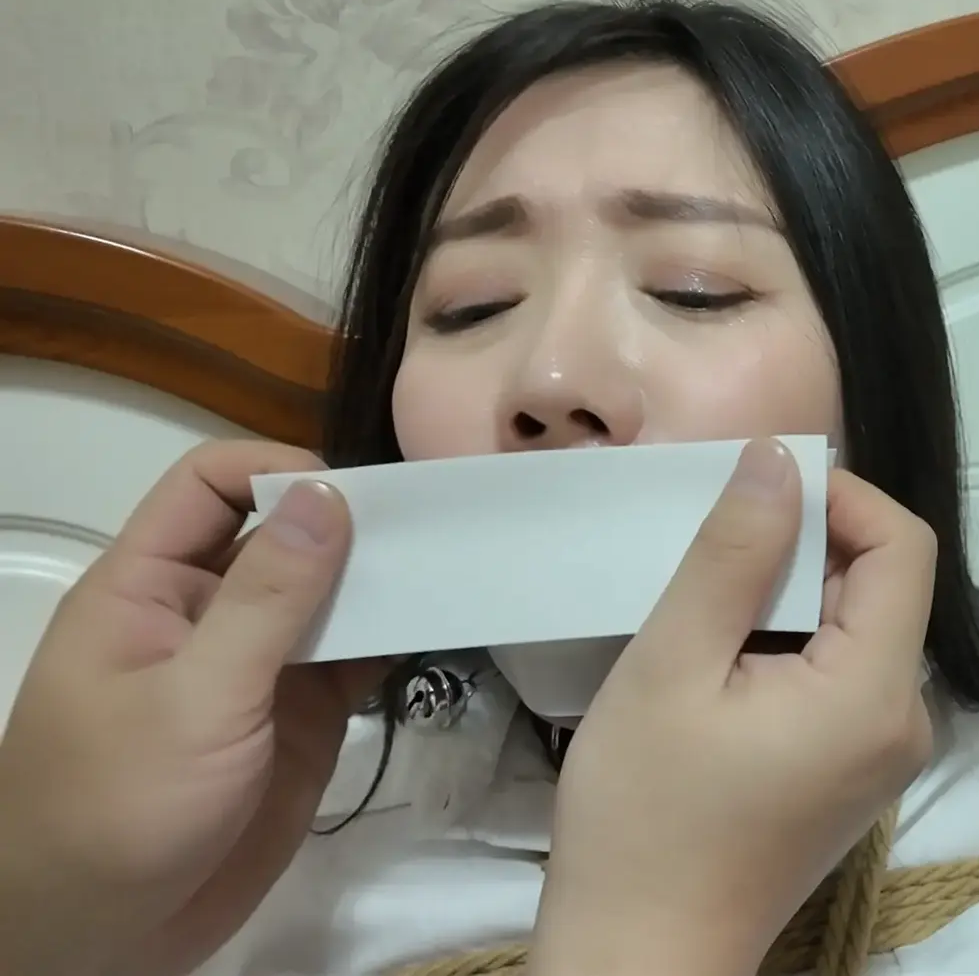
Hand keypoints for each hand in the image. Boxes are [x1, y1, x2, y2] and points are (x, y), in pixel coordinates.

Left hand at [0, 441, 385, 975]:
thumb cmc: (118, 808)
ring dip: (383, 585)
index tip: (357, 501)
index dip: (278, 475)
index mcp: (148, 589)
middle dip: (351, 527)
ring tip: (451, 574)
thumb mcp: (194, 696)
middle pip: (281, 536)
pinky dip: (395, 643)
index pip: (210, 487)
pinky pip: (353, 660)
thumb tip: (326, 496)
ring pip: (327, 598)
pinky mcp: (298, 722)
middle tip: (435, 530)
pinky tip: (438, 631)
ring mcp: (255, 669)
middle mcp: (205, 614)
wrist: (99, 937)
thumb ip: (268, 598)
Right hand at [533, 438, 935, 975]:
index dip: (842, 498)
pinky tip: (722, 653)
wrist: (641, 956)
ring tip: (708, 594)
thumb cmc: (646, 818)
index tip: (756, 490)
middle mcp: (905, 720)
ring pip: (861, 626)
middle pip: (887, 584)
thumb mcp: (671, 668)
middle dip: (810, 542)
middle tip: (716, 539)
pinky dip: (792, 641)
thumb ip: (732, 556)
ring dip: (794, 591)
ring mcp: (884, 753)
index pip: (906, 546)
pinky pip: (843, 674)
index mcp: (878, 692)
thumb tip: (779, 459)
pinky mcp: (852, 773)